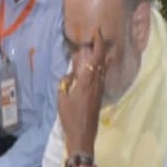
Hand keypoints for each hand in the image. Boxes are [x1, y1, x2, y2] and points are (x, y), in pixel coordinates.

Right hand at [58, 29, 110, 158]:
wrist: (82, 135)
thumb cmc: (70, 117)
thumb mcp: (62, 98)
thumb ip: (65, 83)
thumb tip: (69, 75)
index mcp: (88, 80)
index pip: (97, 56)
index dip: (99, 42)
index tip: (98, 31)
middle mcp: (97, 82)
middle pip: (104, 60)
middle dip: (102, 47)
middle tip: (98, 36)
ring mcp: (100, 89)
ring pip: (103, 68)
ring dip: (101, 57)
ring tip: (96, 48)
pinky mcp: (99, 96)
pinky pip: (101, 76)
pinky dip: (99, 68)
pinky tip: (94, 68)